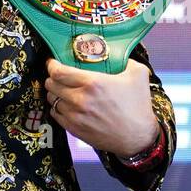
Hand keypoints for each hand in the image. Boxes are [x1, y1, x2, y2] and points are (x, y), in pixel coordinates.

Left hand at [44, 57, 158, 156]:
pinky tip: (66, 105)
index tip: (53, 62)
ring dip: (55, 93)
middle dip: (52, 78)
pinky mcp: (74, 129)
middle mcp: (80, 99)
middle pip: (51, 84)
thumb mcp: (139, 74)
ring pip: (52, 100)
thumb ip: (127, 59)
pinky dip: (58, 108)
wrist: (138, 137)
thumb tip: (118, 53)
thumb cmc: (139, 107)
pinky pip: (56, 115)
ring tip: (62, 90)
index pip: (59, 71)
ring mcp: (75, 116)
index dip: (52, 65)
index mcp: (93, 83)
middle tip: (58, 75)